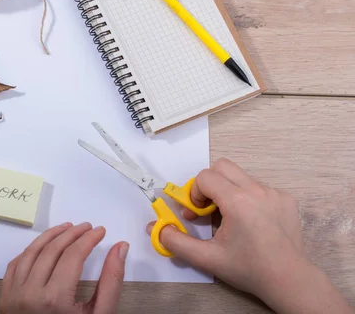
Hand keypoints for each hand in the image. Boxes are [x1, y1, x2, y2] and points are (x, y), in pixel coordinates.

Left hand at [0, 222, 128, 313]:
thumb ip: (111, 280)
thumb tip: (120, 247)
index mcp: (55, 299)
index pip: (74, 255)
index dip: (89, 239)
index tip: (100, 231)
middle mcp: (30, 293)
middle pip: (53, 249)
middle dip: (72, 234)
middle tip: (87, 227)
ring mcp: (14, 295)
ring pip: (32, 252)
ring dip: (50, 236)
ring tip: (67, 228)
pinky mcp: (5, 297)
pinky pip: (16, 264)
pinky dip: (30, 250)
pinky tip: (43, 245)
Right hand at [148, 158, 352, 313]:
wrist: (289, 280)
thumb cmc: (248, 269)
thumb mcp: (207, 258)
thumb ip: (176, 242)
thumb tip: (157, 228)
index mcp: (238, 201)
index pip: (205, 177)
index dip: (194, 193)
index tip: (197, 214)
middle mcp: (257, 191)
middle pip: (222, 166)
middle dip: (210, 184)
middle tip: (210, 208)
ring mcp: (274, 193)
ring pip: (241, 177)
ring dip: (229, 191)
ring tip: (232, 219)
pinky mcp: (286, 199)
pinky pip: (259, 188)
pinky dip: (249, 199)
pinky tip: (252, 222)